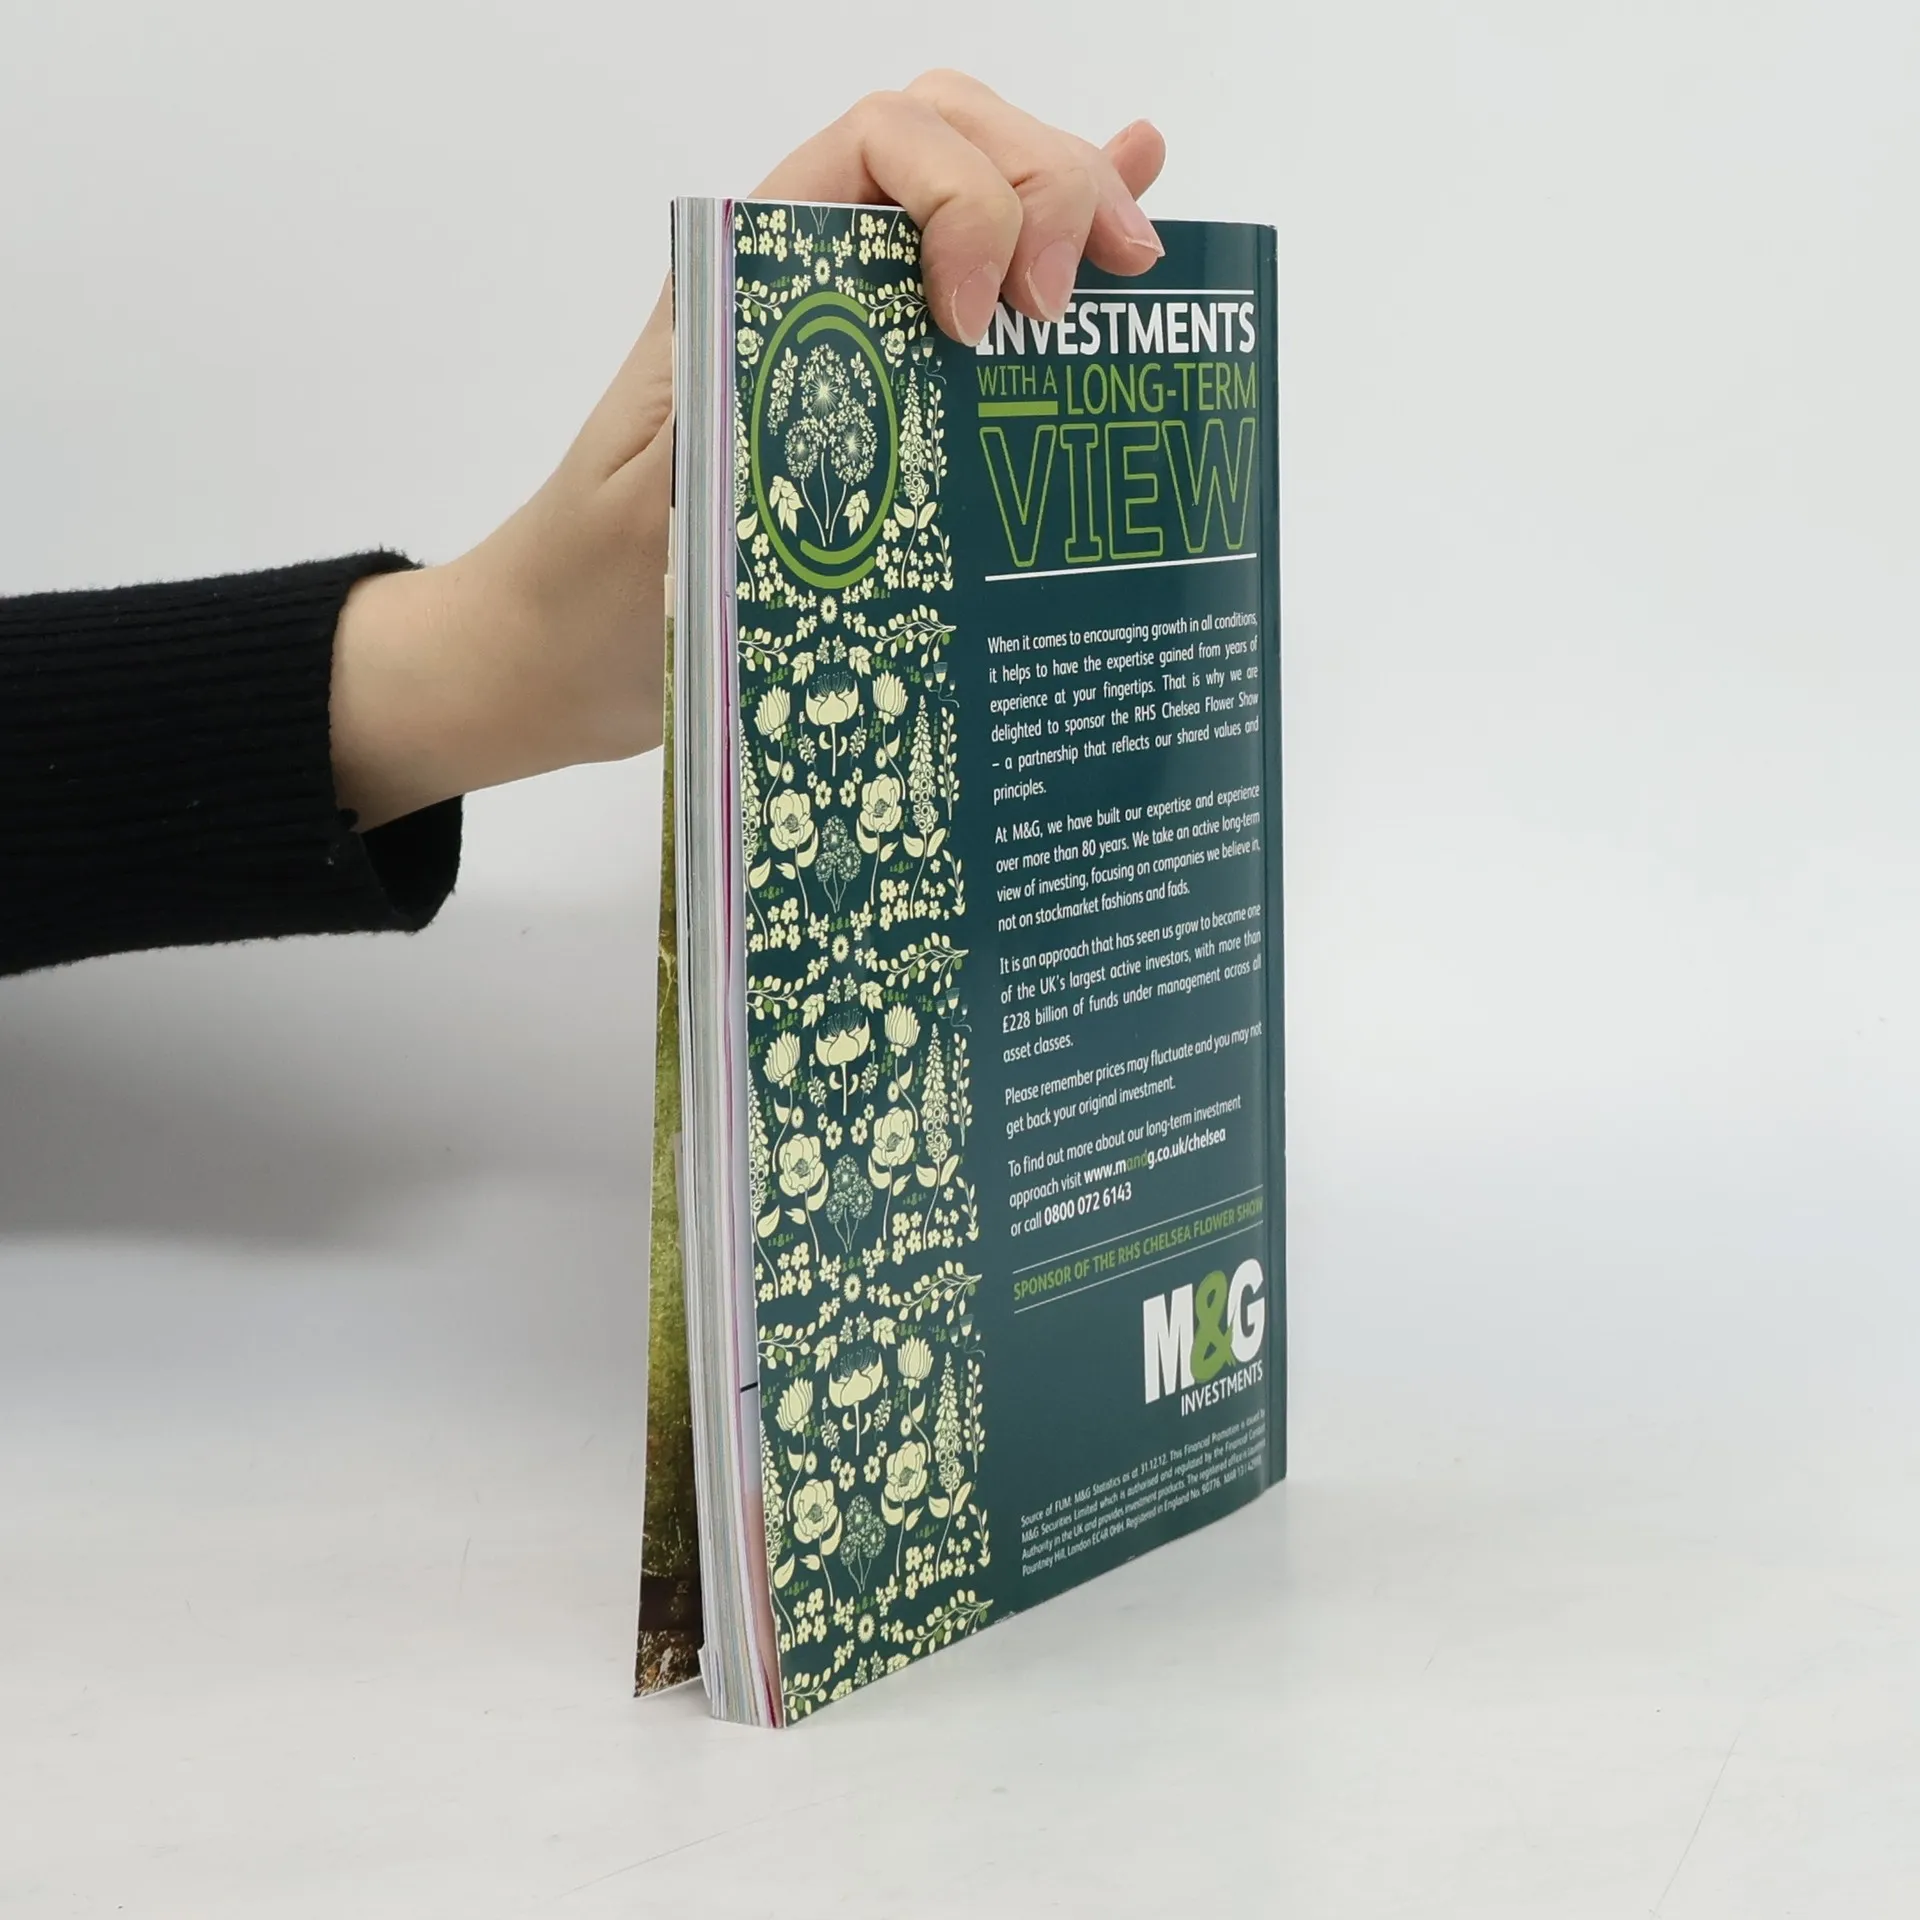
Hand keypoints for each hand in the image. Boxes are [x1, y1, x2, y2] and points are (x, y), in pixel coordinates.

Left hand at [330, 73, 1165, 828]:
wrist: (551, 656)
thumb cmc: (594, 594)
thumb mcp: (675, 509)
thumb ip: (760, 429)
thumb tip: (891, 383)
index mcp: (744, 278)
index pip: (883, 142)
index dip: (967, 198)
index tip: (986, 327)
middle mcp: (800, 280)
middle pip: (948, 141)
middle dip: (1045, 185)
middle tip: (1084, 303)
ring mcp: (842, 327)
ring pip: (972, 193)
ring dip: (1067, 203)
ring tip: (1138, 267)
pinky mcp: (874, 392)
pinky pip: (971, 283)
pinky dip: (1055, 236)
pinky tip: (1139, 205)